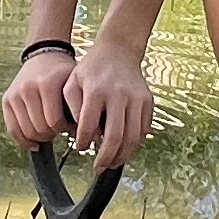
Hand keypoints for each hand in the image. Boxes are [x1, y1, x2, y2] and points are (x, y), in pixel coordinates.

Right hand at [1, 47, 77, 148]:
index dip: (63, 129)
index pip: (54, 122)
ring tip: (48, 131)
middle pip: (40, 129)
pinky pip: (12, 129)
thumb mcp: (74, 82)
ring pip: (26, 131)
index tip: (69, 126)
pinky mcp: (7, 99)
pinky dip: (23, 140)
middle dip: (52, 134)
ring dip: (39, 137)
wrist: (44, 55)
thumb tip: (82, 134)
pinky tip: (33, 143)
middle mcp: (28, 88)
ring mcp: (15, 94)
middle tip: (58, 129)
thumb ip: (78, 105)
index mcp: (47, 84)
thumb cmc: (63, 73)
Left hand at [66, 39, 154, 164]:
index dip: (83, 142)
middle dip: (105, 158)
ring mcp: (136, 99)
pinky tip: (124, 148)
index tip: (81, 147)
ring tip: (112, 163)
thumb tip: (77, 134)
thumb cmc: (92, 69)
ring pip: (133, 137)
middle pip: (115, 137)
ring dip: (122, 155)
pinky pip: (143, 130)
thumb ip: (71, 107)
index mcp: (96, 91)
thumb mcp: (72, 82)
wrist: (119, 50)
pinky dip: (135, 144)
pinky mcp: (148, 101)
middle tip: (98, 167)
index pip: (89, 127)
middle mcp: (118, 95)